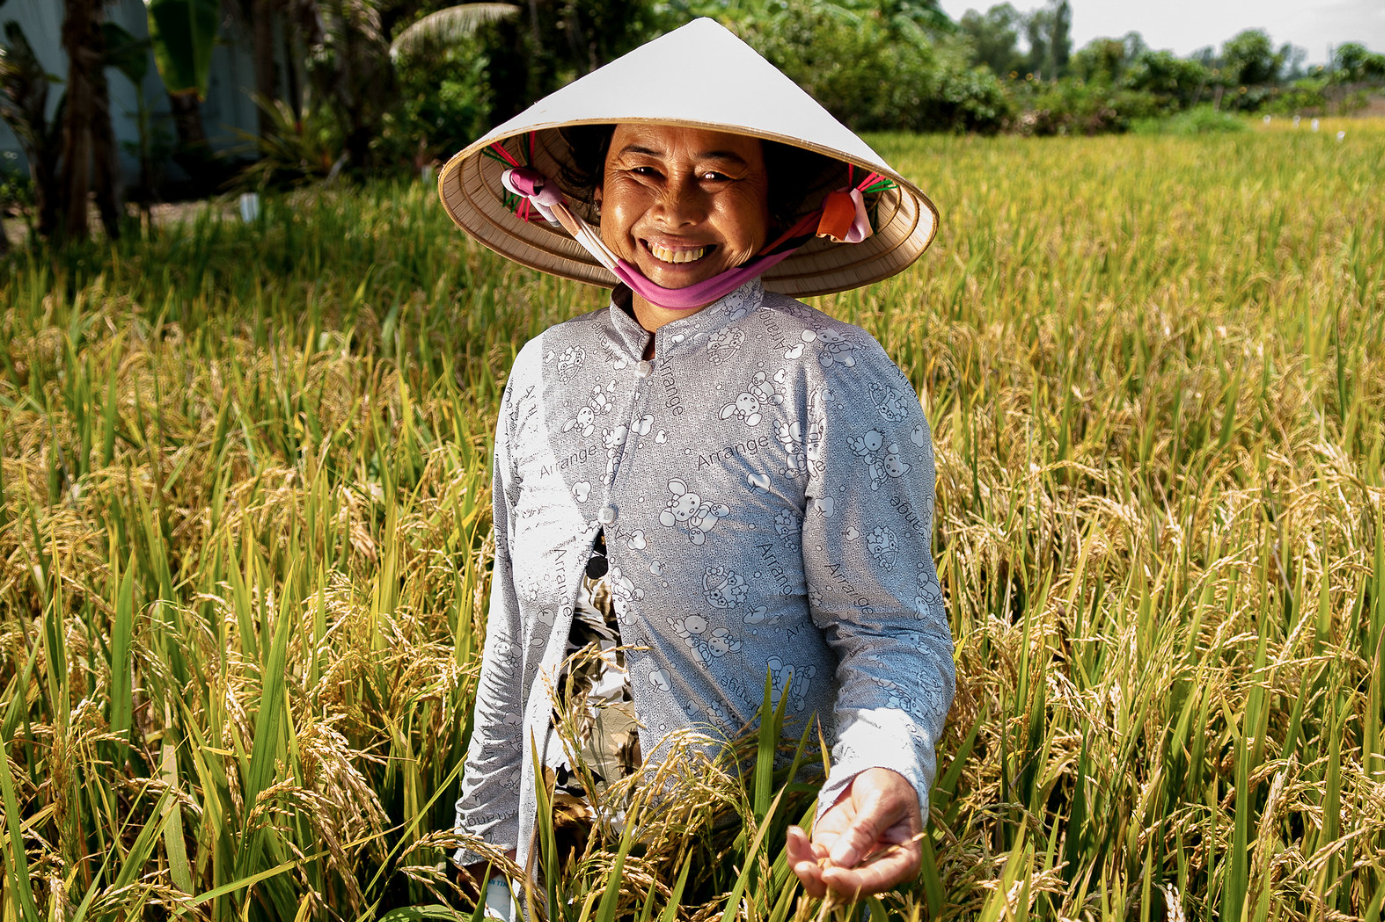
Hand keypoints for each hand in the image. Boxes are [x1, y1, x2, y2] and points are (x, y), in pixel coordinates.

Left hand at [785, 768, 921, 899]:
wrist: (878, 772)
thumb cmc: (889, 786)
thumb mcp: (882, 801)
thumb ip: (864, 830)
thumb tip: (840, 861)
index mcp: (902, 862)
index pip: (876, 881)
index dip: (852, 883)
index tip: (829, 875)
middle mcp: (876, 870)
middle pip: (846, 889)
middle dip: (821, 881)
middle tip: (803, 866)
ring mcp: (851, 862)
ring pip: (824, 881)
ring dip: (805, 868)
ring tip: (796, 841)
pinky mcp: (831, 850)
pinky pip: (812, 860)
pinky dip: (799, 851)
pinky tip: (794, 834)